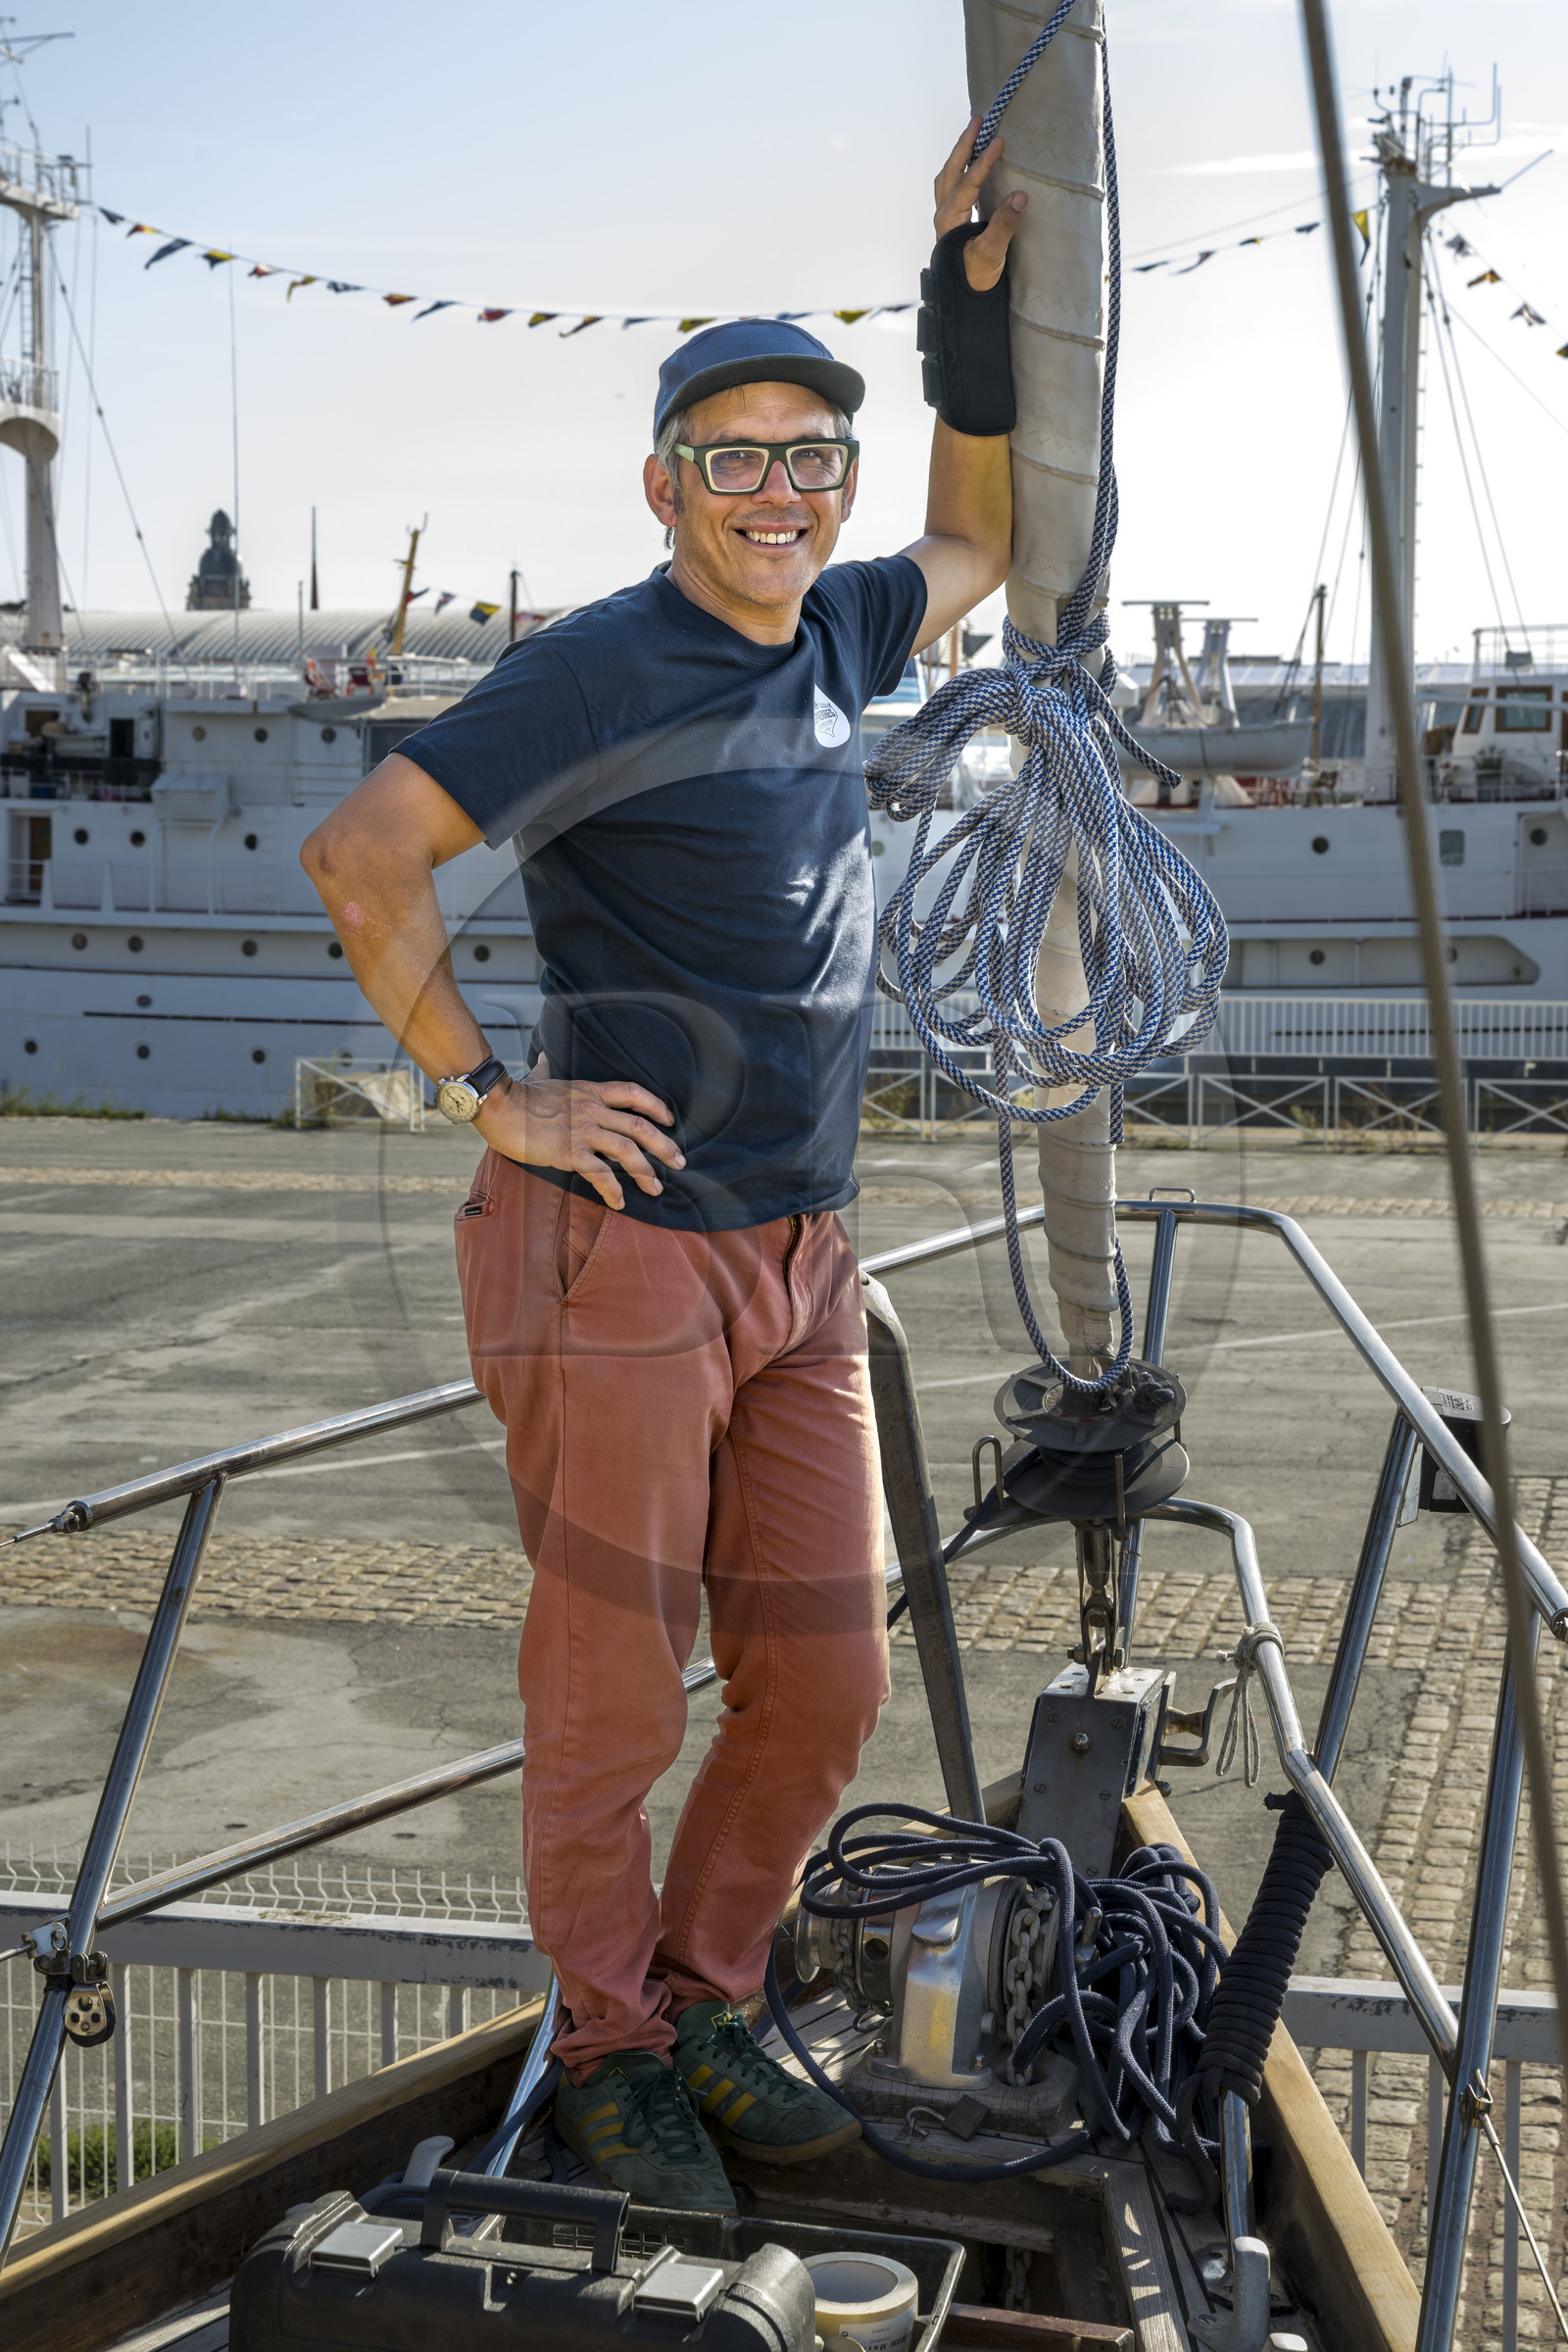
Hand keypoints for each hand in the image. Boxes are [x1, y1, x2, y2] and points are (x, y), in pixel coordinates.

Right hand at [474, 1053, 683, 1211]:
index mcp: (590, 1092)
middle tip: (680, 1162)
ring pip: (628, 1151)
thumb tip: (543, 1055)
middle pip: (640, 1126)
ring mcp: (583, 1131)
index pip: (633, 1093)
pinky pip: (600, 1174)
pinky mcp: (570, 1152)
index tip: (670, 1121)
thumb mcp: (540, 1077)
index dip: (657, 1107)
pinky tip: (619, 1202)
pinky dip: (613, 1190)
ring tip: (656, 1188)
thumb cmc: (517, 1094)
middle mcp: (593, 1110)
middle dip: (665, 1146)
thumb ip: (546, 1068)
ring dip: (646, 1172)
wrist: (499, 1106)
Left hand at [934, 116, 1026, 292]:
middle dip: (965, 144)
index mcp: (949, 220)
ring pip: (949, 176)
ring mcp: (946, 217)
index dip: (983, 161)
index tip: (999, 140)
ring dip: (960, 153)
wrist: (964, 300)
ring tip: (975, 133)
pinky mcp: (952, 220)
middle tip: (979, 119)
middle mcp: (944, 214)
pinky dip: (961, 168)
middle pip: (951, 170)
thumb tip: (1020, 196)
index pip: (967, 183)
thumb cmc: (976, 279)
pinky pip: (953, 185)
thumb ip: (1004, 225)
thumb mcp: (992, 255)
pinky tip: (973, 162)